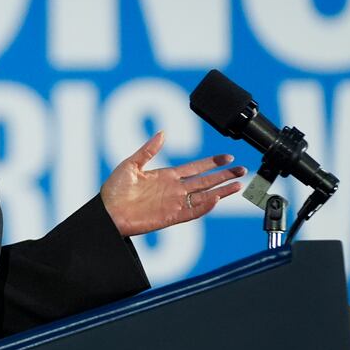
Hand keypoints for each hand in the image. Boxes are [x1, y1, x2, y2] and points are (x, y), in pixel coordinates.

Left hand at [99, 131, 246, 237]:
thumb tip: (163, 133)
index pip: (196, 168)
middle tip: (242, 170)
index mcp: (166, 176)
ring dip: (221, 191)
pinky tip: (216, 199)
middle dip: (224, 175)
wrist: (106, 212)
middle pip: (206, 181)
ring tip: (238, 185)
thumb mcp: (131, 164)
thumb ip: (148, 150)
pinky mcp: (170, 217)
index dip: (212, 162)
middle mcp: (174, 189)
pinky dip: (204, 206)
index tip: (227, 157)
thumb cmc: (114, 190)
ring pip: (204, 196)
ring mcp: (174, 203)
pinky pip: (192, 212)